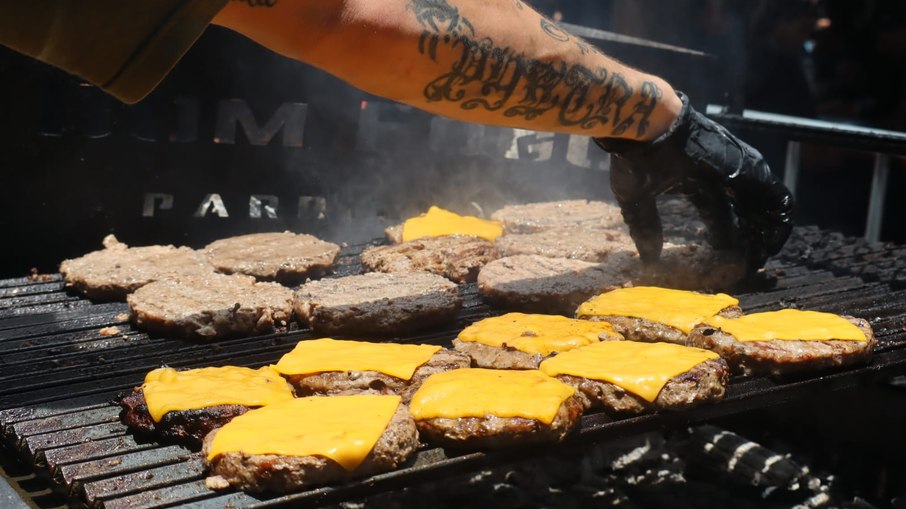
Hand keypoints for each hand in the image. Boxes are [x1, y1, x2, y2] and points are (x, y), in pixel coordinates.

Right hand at [594, 92, 793, 273]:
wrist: (649, 126)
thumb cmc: (638, 157)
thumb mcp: (637, 198)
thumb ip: (644, 226)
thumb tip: (647, 258)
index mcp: (696, 182)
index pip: (718, 215)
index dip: (723, 238)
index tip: (725, 261)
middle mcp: (721, 176)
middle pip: (743, 213)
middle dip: (748, 240)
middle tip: (749, 265)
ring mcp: (738, 171)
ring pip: (763, 207)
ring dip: (766, 233)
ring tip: (765, 258)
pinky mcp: (750, 169)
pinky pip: (777, 198)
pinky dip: (778, 221)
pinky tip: (775, 241)